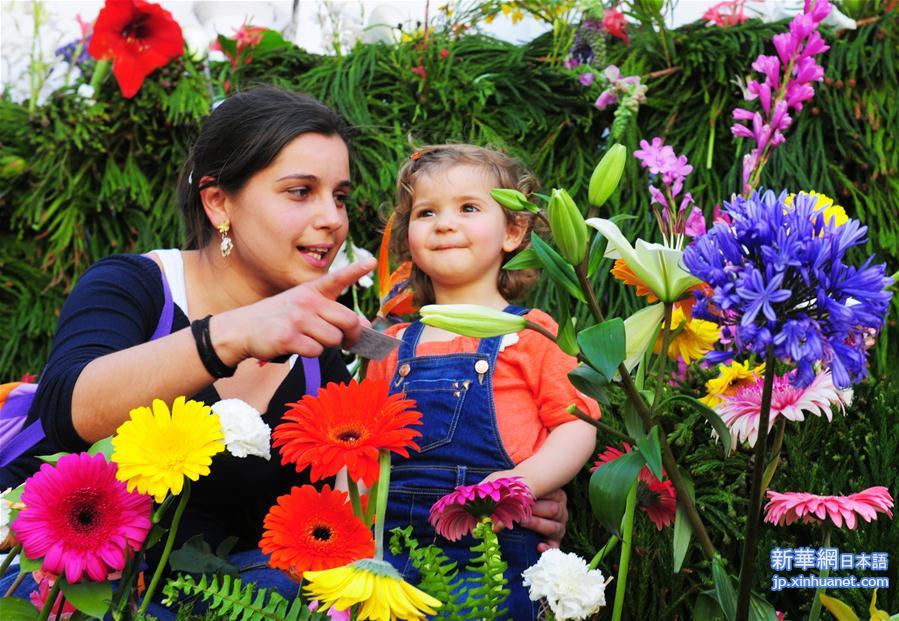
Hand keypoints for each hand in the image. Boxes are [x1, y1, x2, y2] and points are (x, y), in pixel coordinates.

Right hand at [217, 257, 376, 362]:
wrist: (242, 329)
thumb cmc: (279, 318)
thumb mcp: (302, 306)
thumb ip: (331, 313)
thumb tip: (363, 326)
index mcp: (311, 291)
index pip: (337, 278)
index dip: (355, 270)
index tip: (371, 262)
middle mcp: (306, 301)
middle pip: (349, 320)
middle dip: (353, 335)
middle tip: (348, 341)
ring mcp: (297, 318)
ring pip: (334, 339)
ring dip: (328, 345)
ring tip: (312, 339)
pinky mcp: (288, 337)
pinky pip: (316, 351)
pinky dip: (312, 353)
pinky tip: (298, 346)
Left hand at [521, 488, 567, 551]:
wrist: (527, 520)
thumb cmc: (526, 501)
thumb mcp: (525, 493)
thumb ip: (516, 491)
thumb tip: (497, 494)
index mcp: (558, 496)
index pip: (552, 493)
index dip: (535, 495)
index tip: (521, 494)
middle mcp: (561, 511)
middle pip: (553, 510)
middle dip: (535, 510)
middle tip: (519, 509)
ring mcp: (559, 527)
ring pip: (553, 527)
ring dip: (536, 524)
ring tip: (522, 522)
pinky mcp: (555, 542)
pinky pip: (555, 547)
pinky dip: (547, 548)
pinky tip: (538, 546)